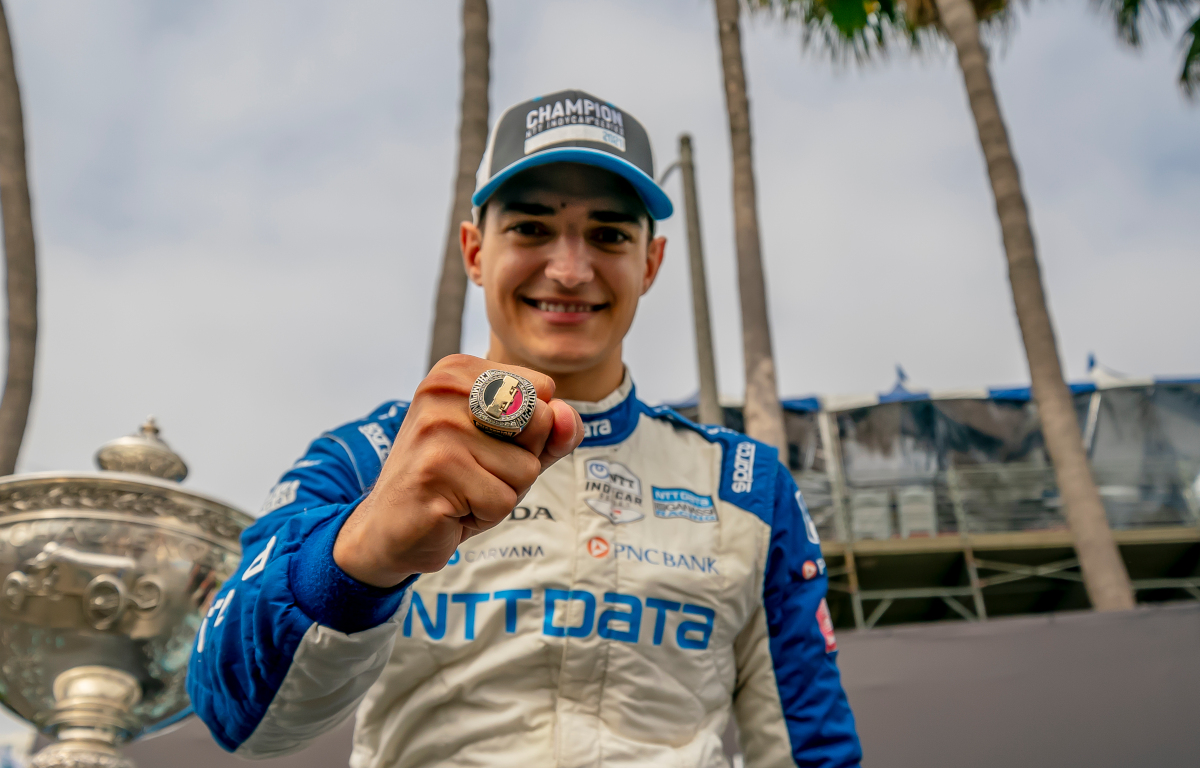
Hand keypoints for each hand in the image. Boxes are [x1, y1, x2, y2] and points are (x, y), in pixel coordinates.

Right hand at [332, 354, 582, 587]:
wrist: (390, 528)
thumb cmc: (456, 483)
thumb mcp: (510, 450)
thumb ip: (549, 431)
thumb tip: (568, 415)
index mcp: (460, 371)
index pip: (543, 391)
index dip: (530, 432)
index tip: (486, 445)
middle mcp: (445, 389)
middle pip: (540, 422)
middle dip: (522, 461)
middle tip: (476, 473)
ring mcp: (438, 428)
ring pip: (526, 467)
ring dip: (503, 492)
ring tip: (464, 491)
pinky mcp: (436, 469)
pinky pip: (503, 499)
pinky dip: (486, 514)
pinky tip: (452, 508)